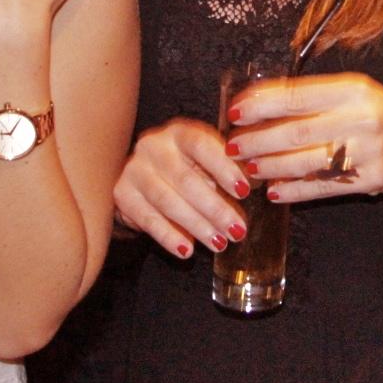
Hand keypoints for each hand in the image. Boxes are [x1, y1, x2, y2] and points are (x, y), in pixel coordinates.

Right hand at [113, 117, 250, 258]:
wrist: (142, 171)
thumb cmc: (187, 164)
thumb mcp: (206, 159)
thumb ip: (228, 166)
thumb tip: (259, 180)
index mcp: (180, 132)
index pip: (202, 146)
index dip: (224, 168)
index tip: (245, 191)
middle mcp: (154, 146)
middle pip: (186, 180)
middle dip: (215, 208)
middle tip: (238, 230)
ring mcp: (135, 169)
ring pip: (168, 202)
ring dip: (197, 226)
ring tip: (219, 243)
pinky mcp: (122, 194)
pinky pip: (148, 220)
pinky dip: (169, 237)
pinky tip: (187, 250)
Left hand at [225, 74, 382, 202]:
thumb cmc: (381, 114)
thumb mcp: (353, 93)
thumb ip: (313, 97)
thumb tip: (258, 104)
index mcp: (351, 89)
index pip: (296, 95)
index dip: (261, 104)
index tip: (234, 111)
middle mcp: (359, 118)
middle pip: (296, 130)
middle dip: (258, 139)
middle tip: (232, 145)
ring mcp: (367, 151)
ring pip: (306, 161)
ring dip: (271, 166)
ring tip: (248, 169)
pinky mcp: (371, 180)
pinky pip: (324, 187)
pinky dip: (295, 191)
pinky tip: (275, 192)